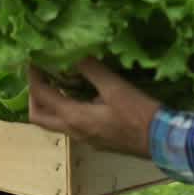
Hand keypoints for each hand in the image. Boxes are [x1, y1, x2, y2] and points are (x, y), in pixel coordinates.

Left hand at [26, 59, 161, 158]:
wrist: (160, 141)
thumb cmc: (138, 114)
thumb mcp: (114, 87)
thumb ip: (91, 70)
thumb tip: (73, 52)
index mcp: (74, 117)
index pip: (41, 95)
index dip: (33, 76)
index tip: (33, 59)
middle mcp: (73, 131)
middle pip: (39, 116)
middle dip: (34, 95)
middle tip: (40, 75)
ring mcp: (84, 139)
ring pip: (54, 123)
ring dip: (49, 103)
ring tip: (57, 81)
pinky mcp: (94, 140)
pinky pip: (69, 125)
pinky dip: (64, 109)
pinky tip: (79, 95)